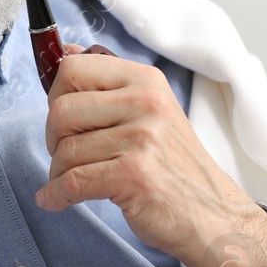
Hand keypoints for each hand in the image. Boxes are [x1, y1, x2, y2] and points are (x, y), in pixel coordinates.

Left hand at [35, 46, 266, 266]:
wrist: (213, 214)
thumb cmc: (175, 167)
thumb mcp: (152, 112)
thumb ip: (109, 85)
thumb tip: (65, 52)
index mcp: (146, 81)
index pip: (74, 69)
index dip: (56, 96)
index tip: (65, 120)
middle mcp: (146, 103)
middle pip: (61, 110)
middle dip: (53, 139)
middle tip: (68, 157)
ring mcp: (142, 139)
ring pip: (65, 151)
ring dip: (58, 174)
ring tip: (75, 183)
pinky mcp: (133, 175)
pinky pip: (72, 182)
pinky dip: (57, 196)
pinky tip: (58, 200)